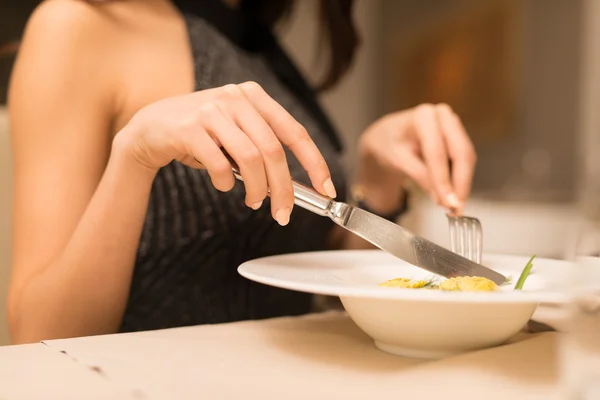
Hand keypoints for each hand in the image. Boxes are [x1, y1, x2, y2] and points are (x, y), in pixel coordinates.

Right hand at [113, 81, 337, 224]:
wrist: (151, 128)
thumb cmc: (201, 136)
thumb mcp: (236, 134)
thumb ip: (262, 150)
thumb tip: (289, 187)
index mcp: (254, 97)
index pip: (294, 132)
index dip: (314, 163)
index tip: (326, 188)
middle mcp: (236, 98)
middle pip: (273, 150)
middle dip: (283, 188)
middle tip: (283, 213)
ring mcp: (211, 110)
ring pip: (250, 158)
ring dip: (256, 189)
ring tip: (253, 203)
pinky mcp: (189, 127)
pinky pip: (219, 165)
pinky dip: (225, 183)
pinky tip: (223, 186)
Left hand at [356, 103, 476, 214]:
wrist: (388, 136)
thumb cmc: (389, 143)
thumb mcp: (397, 160)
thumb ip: (420, 176)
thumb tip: (442, 198)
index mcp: (423, 117)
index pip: (436, 152)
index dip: (443, 179)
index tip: (447, 202)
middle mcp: (443, 116)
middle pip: (461, 153)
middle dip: (460, 183)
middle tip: (456, 208)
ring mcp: (453, 124)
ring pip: (466, 158)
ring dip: (462, 183)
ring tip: (454, 207)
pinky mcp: (458, 136)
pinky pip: (464, 160)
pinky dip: (460, 178)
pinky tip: (453, 195)